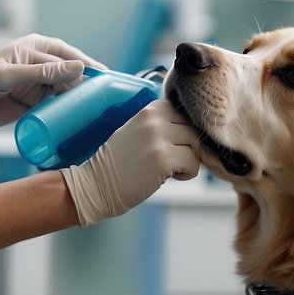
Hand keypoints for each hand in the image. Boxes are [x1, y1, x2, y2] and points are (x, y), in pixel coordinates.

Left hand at [0, 33, 99, 142]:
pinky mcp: (33, 102)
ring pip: (66, 89)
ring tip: (95, 112)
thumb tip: (78, 68)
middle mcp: (38, 62)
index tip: (107, 79)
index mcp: (33, 46)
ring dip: (78, 99)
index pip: (68, 55)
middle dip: (86, 85)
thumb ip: (41, 73)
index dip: (88, 66)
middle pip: (71, 72)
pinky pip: (56, 105)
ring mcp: (37, 83)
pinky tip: (79, 119)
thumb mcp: (6, 77)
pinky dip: (67, 111)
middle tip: (103, 101)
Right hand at [60, 100, 199, 226]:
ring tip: (170, 168)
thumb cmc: (119, 162)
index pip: (184, 113)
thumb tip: (194, 131)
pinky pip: (193, 164)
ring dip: (189, 160)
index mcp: (149, 110)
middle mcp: (154, 119)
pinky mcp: (163, 159)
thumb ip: (161, 125)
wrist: (97, 184)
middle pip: (193, 128)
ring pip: (196, 145)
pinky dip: (186, 174)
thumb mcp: (137, 131)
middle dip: (188, 146)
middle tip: (173, 160)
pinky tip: (169, 177)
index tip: (174, 145)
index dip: (184, 131)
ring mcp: (159, 138)